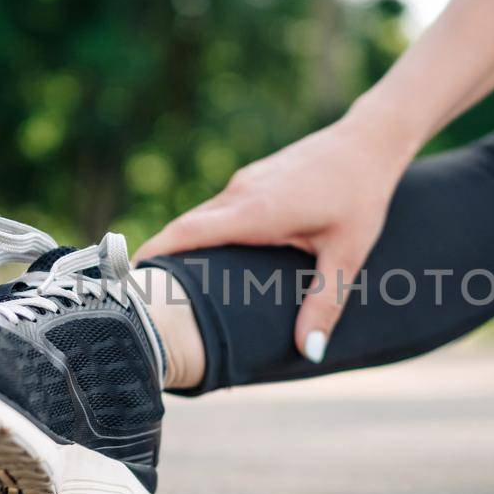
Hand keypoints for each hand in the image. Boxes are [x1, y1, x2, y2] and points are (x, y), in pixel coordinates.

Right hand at [136, 109, 416, 361]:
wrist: (369, 141)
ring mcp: (244, 182)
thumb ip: (325, 304)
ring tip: (172, 286)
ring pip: (202, 218)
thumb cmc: (361, 196)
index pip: (185, 234)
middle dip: (162, 259)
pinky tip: (214, 259)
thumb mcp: (347, 254)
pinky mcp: (253, 178)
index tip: (124, 283)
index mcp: (253, 212)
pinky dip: (206, 233)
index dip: (151, 256)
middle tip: (143, 300)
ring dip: (185, 246)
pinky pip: (218, 210)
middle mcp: (239, 193)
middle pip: (185, 228)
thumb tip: (309, 352)